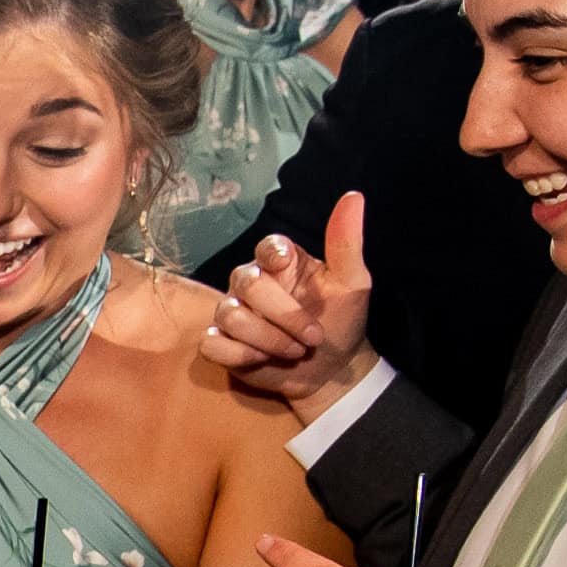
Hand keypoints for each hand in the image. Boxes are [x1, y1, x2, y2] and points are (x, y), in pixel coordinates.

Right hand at [199, 192, 378, 415]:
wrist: (332, 370)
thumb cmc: (341, 321)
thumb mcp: (353, 283)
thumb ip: (346, 242)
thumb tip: (354, 196)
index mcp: (281, 262)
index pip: (265, 246)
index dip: (271, 255)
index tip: (285, 265)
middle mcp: (251, 283)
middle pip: (248, 284)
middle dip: (285, 316)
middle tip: (313, 336)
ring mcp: (233, 312)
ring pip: (230, 316)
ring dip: (268, 340)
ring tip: (295, 351)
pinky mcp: (221, 343)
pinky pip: (212, 343)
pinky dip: (239, 355)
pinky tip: (263, 359)